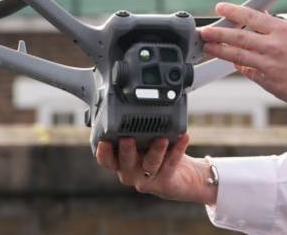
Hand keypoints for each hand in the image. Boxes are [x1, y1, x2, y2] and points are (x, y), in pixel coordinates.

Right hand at [95, 134, 217, 205]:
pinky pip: (171, 163)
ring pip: (150, 164)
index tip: (104, 141)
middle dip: (126, 150)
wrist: (183, 176)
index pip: (106, 160)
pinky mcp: (165, 181)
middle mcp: (130, 173)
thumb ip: (136, 130)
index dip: (103, 153)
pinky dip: (178, 149)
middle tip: (127, 138)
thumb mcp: (143, 142)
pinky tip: (183, 137)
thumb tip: (133, 104)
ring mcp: (147, 179)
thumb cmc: (158, 155)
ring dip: (156, 150)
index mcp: (120, 163)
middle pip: (125, 163)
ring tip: (162, 139)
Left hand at [199, 2, 286, 108]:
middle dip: (217, 33)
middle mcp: (273, 46)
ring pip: (237, 56)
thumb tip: (258, 20)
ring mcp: (268, 65)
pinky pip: (248, 71)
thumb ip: (276, 29)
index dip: (233, 11)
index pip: (251, 16)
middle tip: (205, 32)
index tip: (220, 8)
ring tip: (208, 47)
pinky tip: (233, 62)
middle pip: (238, 37)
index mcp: (282, 30)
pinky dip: (240, 66)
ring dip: (220, 51)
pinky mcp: (267, 81)